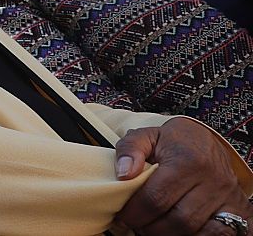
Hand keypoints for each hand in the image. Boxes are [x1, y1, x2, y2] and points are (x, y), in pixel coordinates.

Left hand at [114, 117, 250, 234]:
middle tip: (137, 224)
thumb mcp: (148, 135)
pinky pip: (221, 233)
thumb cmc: (174, 141)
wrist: (207, 141)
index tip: (122, 217)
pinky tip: (179, 230)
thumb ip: (130, 149)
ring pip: (197, 230)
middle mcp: (212, 180)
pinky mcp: (239, 208)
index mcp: (187, 161)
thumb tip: (123, 174)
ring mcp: (228, 196)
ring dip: (170, 234)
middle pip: (177, 220)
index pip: (156, 198)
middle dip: (151, 228)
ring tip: (154, 227)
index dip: (134, 213)